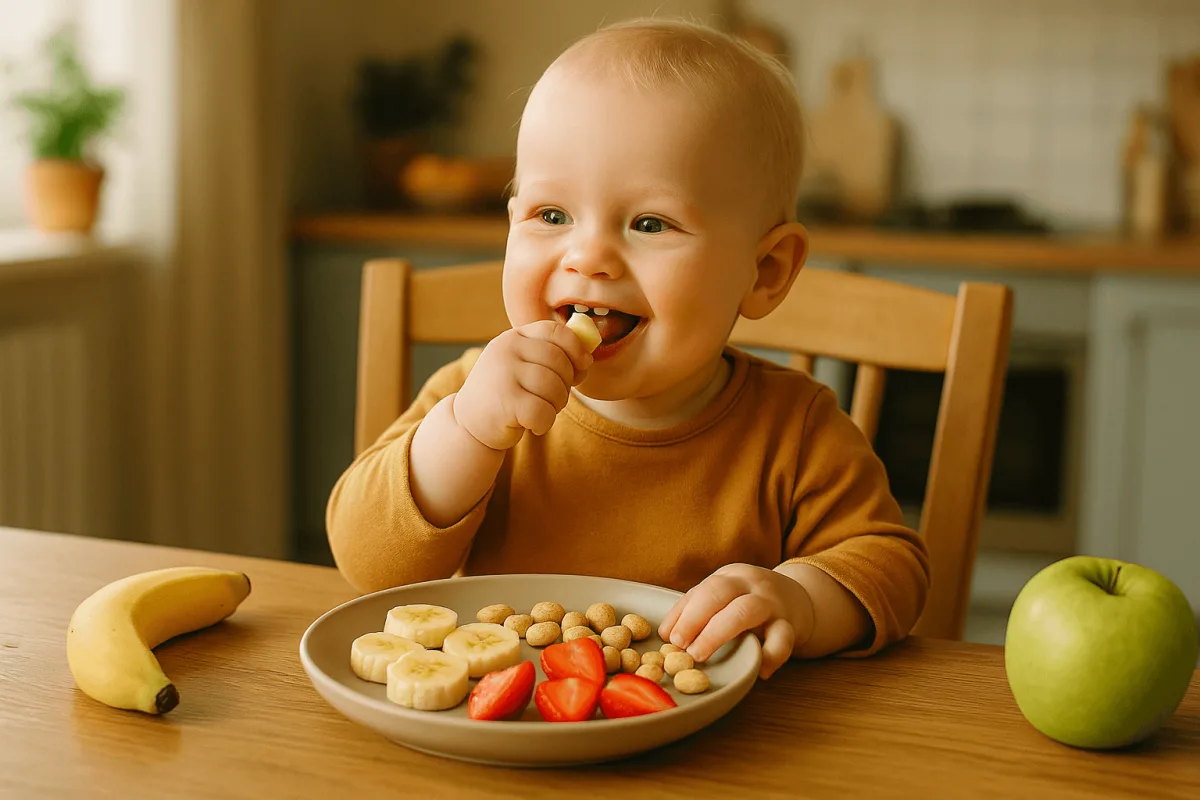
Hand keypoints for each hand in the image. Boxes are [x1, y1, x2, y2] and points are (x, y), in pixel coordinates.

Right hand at [453, 320, 592, 450]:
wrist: (468, 424)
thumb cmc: (505, 393)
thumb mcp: (520, 365)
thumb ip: (548, 354)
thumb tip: (588, 355)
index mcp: (513, 338)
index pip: (555, 331)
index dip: (576, 347)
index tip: (583, 364)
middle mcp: (506, 351)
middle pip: (560, 363)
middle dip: (566, 385)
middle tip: (554, 399)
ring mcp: (504, 375)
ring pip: (555, 389)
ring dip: (556, 406)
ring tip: (541, 411)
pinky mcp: (505, 403)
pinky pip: (544, 413)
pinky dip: (544, 423)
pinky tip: (532, 424)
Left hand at [658, 563, 814, 679]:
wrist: (801, 600)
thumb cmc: (751, 601)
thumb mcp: (725, 597)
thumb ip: (696, 608)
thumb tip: (665, 633)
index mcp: (732, 577)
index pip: (704, 589)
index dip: (684, 613)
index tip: (668, 637)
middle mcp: (752, 585)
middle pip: (720, 593)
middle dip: (695, 619)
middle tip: (680, 646)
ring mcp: (773, 603)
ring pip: (747, 610)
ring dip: (718, 632)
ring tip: (700, 655)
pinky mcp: (791, 625)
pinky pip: (782, 639)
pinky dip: (769, 656)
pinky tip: (758, 671)